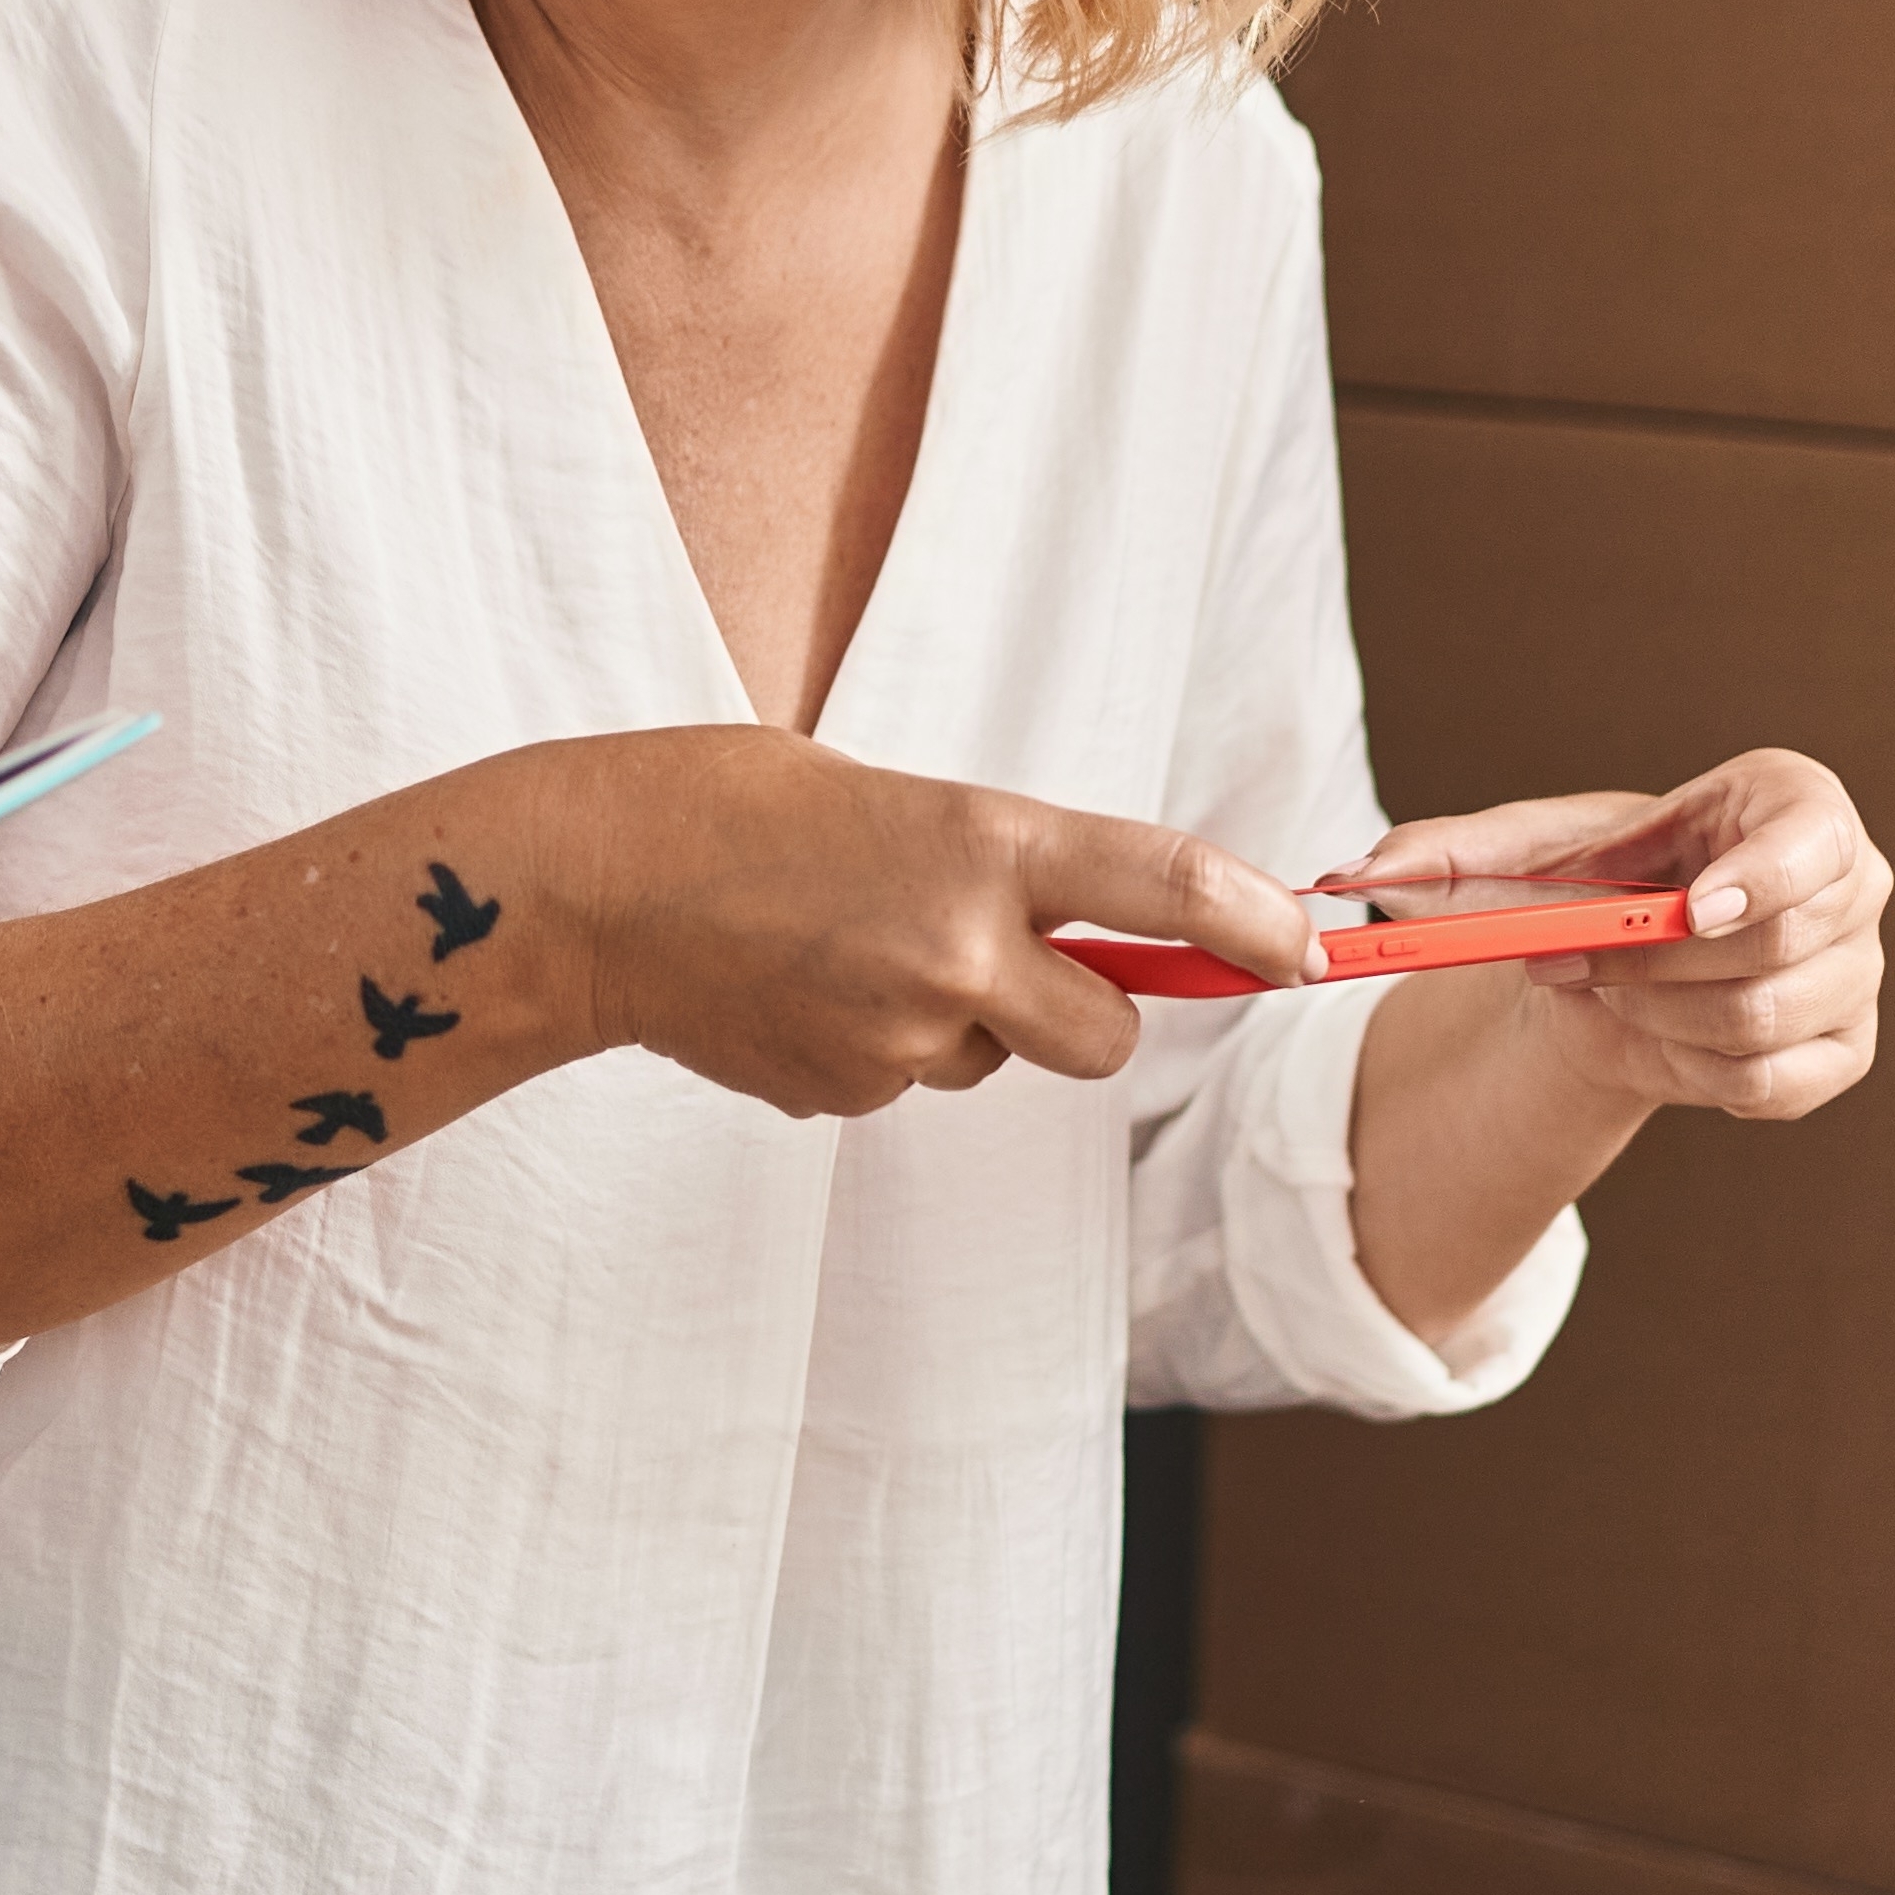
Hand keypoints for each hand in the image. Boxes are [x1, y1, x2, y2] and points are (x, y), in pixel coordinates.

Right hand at [532, 731, 1326, 1120]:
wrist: (588, 887)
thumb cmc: (732, 806)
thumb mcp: (894, 800)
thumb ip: (998, 865)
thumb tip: (1081, 936)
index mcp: (982, 842)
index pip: (1167, 886)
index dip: (1257, 926)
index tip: (1306, 949)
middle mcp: (960, 948)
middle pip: (1107, 1036)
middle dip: (1086, 1013)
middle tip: (1021, 961)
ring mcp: (899, 1036)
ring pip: (990, 1060)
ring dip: (958, 1021)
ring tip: (845, 949)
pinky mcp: (841, 1094)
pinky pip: (903, 1083)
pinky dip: (873, 1045)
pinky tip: (796, 989)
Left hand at [1356, 755, 1889, 1122]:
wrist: (1619, 960)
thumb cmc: (1588, 883)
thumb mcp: (1519, 854)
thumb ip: (1447, 851)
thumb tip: (1361, 874)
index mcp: (1798, 805)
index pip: (1816, 840)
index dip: (1764, 877)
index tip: (1694, 907)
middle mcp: (1855, 885)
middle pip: (1771, 949)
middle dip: (1650, 965)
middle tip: (1568, 959)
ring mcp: (1856, 975)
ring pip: (1758, 1023)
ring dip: (1654, 1017)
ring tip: (1608, 989)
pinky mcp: (1842, 1052)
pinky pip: (1768, 1087)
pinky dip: (1688, 1071)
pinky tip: (1656, 1035)